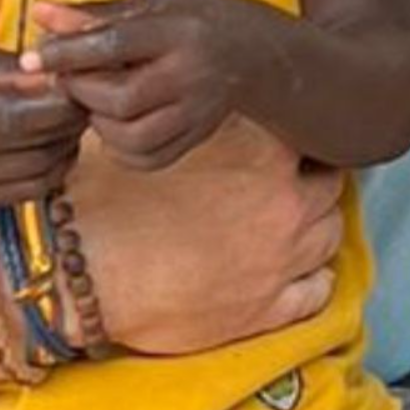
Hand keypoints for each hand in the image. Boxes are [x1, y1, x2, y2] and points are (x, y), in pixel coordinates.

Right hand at [0, 45, 87, 204]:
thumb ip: (8, 70)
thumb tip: (58, 80)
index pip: (21, 116)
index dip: (60, 104)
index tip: (77, 85)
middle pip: (37, 147)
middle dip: (71, 123)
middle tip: (80, 99)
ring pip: (42, 174)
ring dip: (67, 148)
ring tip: (68, 121)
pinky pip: (30, 192)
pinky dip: (53, 170)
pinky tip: (53, 146)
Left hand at [22, 0, 256, 170]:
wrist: (253, 52)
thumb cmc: (193, 20)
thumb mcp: (150, 4)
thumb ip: (94, 15)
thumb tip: (40, 14)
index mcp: (178, 32)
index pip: (114, 44)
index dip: (68, 53)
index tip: (31, 59)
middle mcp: (192, 76)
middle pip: (121, 99)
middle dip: (82, 93)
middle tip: (70, 81)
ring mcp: (197, 113)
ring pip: (133, 137)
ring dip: (100, 125)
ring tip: (95, 104)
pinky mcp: (196, 138)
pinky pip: (149, 160)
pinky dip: (120, 151)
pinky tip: (114, 128)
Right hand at [68, 118, 344, 354]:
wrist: (78, 274)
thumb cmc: (98, 203)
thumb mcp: (135, 140)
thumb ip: (173, 116)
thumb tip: (171, 99)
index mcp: (255, 152)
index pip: (301, 132)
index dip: (285, 138)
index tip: (272, 145)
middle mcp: (282, 203)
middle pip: (326, 183)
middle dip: (305, 181)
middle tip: (278, 185)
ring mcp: (281, 260)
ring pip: (330, 233)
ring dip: (314, 227)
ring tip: (286, 226)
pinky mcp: (268, 310)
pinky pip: (317, 291)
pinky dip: (311, 279)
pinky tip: (293, 273)